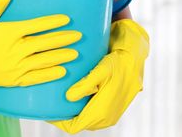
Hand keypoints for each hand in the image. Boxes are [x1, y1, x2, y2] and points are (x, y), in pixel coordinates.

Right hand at [0, 0, 81, 91]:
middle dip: (63, 38)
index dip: (52, 22)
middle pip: (44, 43)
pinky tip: (61, 72)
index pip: (36, 25)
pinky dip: (49, 74)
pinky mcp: (13, 80)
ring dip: (60, 56)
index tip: (66, 19)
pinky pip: (35, 78)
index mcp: (9, 32)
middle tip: (78, 36)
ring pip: (43, 60)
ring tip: (75, 53)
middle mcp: (15, 49)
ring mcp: (15, 66)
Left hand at [50, 19, 148, 133]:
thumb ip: (86, 84)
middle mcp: (106, 116)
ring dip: (70, 109)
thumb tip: (69, 98)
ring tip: (56, 95)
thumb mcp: (103, 69)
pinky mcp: (110, 104)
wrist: (136, 55)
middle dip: (63, 114)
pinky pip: (90, 110)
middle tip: (47, 99)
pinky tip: (70, 93)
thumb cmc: (120, 61)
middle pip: (77, 122)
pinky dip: (79, 105)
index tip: (45, 109)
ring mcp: (109, 112)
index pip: (75, 125)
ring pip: (84, 117)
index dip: (59, 120)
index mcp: (104, 112)